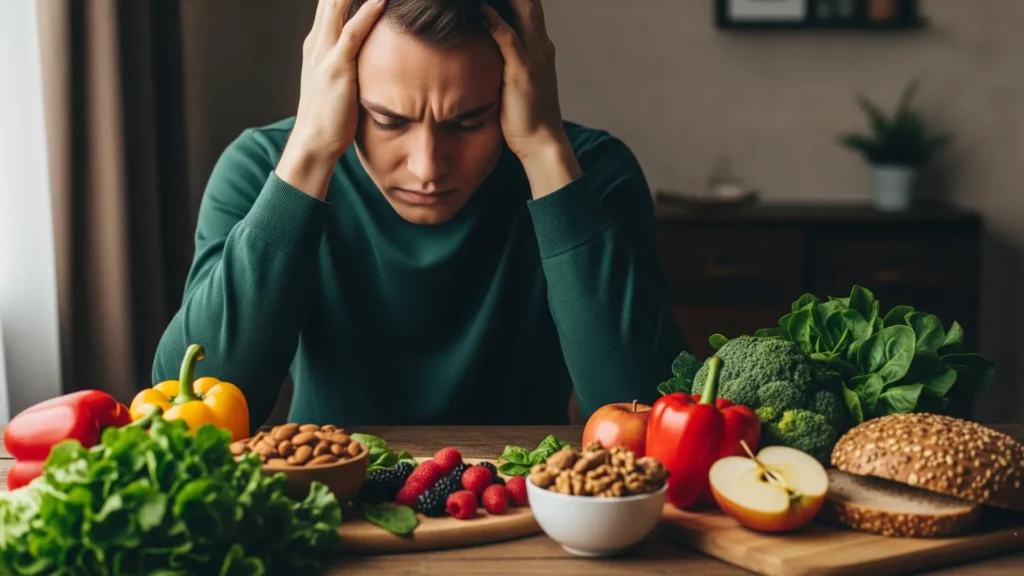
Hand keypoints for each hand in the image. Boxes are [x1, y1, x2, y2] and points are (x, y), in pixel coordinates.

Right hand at [277, 0, 385, 198]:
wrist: (314, 142)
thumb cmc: (332, 114)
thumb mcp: (340, 77)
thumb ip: (351, 57)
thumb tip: (371, 46)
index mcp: (319, 40)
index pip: (332, 0)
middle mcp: (318, 39)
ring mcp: (325, 52)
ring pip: (339, 4)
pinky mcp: (337, 67)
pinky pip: (353, 33)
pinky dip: (368, 12)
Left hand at [482, 0, 580, 197]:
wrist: (542, 143)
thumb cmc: (526, 117)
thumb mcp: (517, 82)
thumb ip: (507, 63)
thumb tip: (485, 56)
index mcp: (541, 47)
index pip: (530, 9)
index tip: (490, 0)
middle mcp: (541, 45)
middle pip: (529, 2)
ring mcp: (534, 56)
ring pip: (523, 9)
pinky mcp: (523, 70)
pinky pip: (507, 36)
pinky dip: (492, 18)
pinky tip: (478, 9)